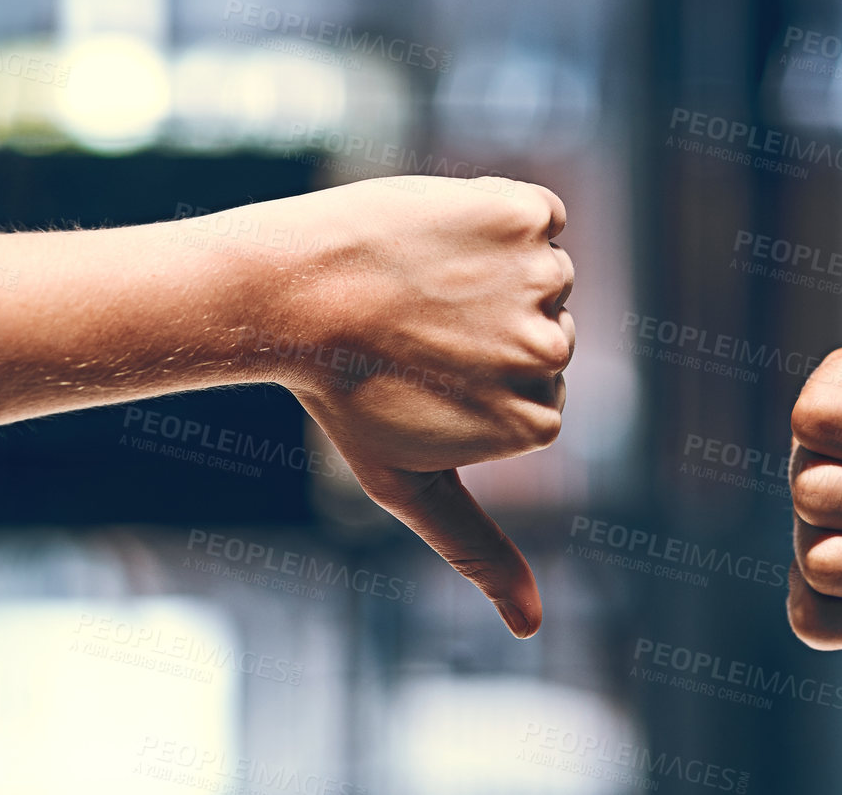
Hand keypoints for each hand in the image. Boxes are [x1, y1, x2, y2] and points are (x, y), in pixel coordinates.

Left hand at [232, 174, 574, 636]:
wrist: (288, 293)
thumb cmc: (344, 392)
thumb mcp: (410, 483)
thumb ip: (475, 548)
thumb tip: (531, 627)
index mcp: (537, 421)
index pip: (536, 388)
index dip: (477, 375)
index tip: (423, 374)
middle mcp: (553, 352)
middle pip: (545, 328)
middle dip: (488, 321)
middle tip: (416, 326)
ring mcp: (543, 280)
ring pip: (540, 270)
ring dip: (490, 267)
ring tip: (423, 281)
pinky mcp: (525, 215)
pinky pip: (539, 215)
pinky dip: (501, 214)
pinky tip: (445, 234)